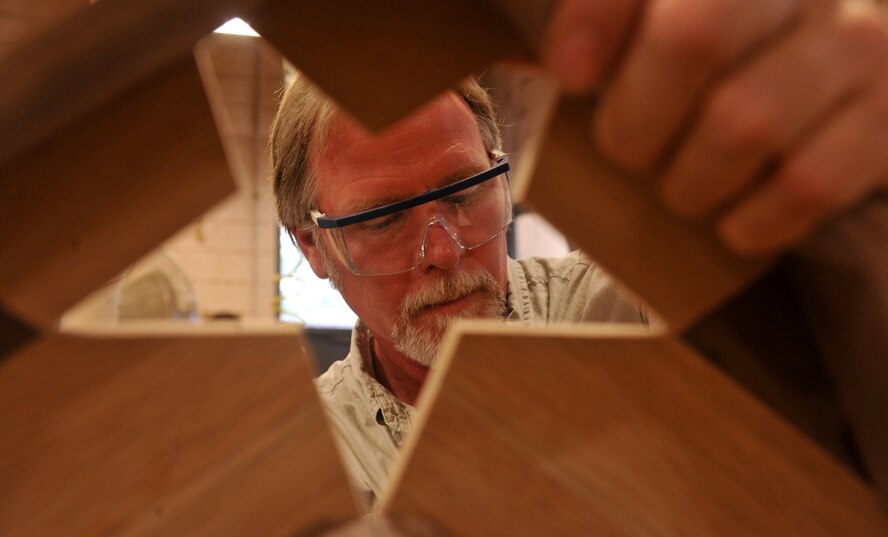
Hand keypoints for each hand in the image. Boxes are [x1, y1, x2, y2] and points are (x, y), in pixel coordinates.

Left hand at [543, 0, 887, 255]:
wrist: (846, 90)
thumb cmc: (731, 72)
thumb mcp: (670, 37)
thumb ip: (616, 36)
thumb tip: (558, 68)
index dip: (597, 18)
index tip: (570, 75)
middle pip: (692, 36)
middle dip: (636, 118)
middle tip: (627, 151)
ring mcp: (856, 47)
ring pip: (744, 122)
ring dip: (688, 181)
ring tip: (682, 187)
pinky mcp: (887, 123)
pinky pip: (805, 186)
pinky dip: (750, 221)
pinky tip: (733, 220)